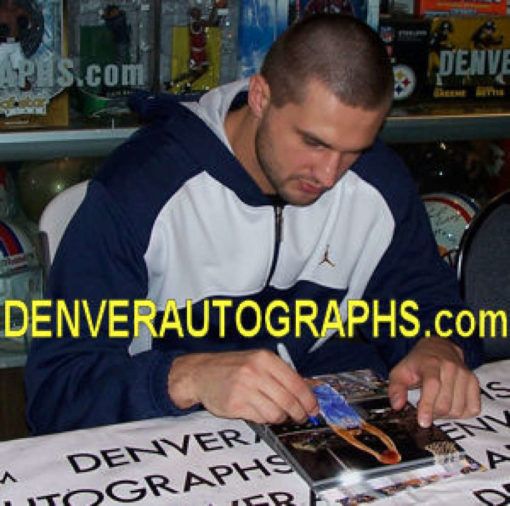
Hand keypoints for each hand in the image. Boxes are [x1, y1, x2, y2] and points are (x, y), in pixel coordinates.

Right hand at [168, 349, 318, 423]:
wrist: (201, 373)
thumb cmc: (233, 368)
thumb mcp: (257, 361)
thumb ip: (280, 374)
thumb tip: (307, 393)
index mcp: (265, 359)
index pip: (296, 383)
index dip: (309, 399)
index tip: (314, 408)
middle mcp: (255, 372)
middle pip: (289, 400)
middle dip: (299, 413)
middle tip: (301, 417)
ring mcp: (244, 389)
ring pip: (276, 413)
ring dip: (281, 417)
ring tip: (278, 413)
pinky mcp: (235, 405)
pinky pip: (261, 418)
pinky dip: (265, 419)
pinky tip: (260, 411)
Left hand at [388, 336, 480, 427]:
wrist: (439, 348)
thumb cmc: (417, 363)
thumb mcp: (400, 372)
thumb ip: (396, 388)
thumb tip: (397, 405)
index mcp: (431, 363)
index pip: (432, 386)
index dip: (428, 406)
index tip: (423, 422)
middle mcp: (451, 367)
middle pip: (445, 403)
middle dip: (433, 413)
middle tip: (424, 408)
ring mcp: (465, 375)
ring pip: (458, 409)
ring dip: (445, 415)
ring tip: (435, 405)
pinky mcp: (474, 383)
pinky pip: (472, 409)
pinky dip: (460, 414)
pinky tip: (450, 405)